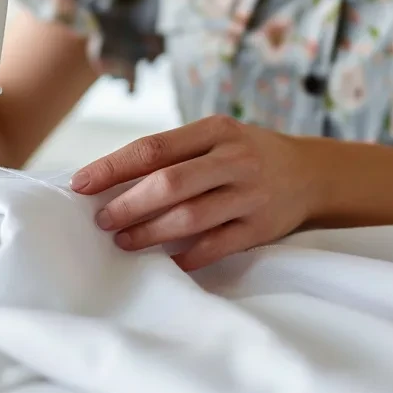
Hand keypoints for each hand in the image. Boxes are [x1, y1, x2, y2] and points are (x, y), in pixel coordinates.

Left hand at [69, 115, 320, 270]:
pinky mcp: (262, 227)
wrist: (311, 173)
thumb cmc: (244, 154)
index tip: (81, 184)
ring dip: (150, 232)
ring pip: (191, 217)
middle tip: (101, 220)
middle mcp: (234, 159)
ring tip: (123, 241)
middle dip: (128, 204)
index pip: (153, 147)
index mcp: (215, 130)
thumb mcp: (214, 138)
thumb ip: (173, 154)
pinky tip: (166, 262)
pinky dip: (188, 256)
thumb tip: (110, 180)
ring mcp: (250, 194)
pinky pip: (218, 246)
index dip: (112, 167)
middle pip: (170, 183)